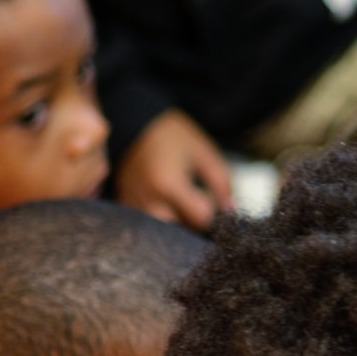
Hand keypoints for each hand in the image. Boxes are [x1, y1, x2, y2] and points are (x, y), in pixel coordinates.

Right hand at [116, 108, 232, 230]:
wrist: (135, 125)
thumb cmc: (173, 136)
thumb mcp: (204, 153)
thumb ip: (221, 183)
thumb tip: (230, 210)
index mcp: (168, 185)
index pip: (200, 219)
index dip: (212, 214)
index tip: (211, 200)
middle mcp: (147, 200)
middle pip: (180, 230)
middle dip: (194, 223)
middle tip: (199, 205)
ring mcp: (133, 206)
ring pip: (164, 230)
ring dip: (178, 223)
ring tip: (183, 204)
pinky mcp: (126, 206)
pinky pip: (149, 224)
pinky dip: (162, 219)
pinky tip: (168, 203)